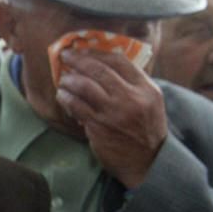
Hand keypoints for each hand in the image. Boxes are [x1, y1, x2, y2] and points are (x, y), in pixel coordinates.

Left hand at [56, 49, 167, 188]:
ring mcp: (114, 113)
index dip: (97, 52)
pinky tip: (62, 96)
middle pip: (99, 70)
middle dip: (78, 60)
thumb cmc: (145, 130)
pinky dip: (66, 98)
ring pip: (84, 86)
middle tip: (65, 56)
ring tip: (63, 80)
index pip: (119, 60)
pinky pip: (76, 106)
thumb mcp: (150, 102)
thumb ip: (132, 83)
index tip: (82, 49)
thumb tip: (103, 63)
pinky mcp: (98, 127)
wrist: (147, 162)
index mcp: (146, 89)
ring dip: (69, 80)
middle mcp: (131, 98)